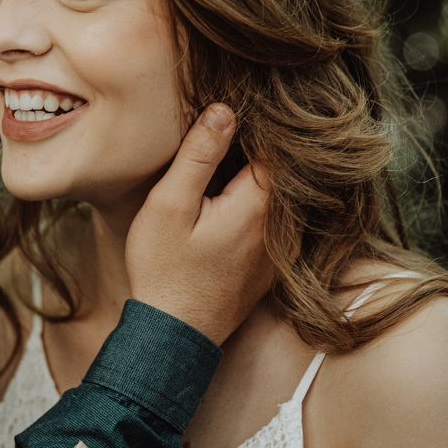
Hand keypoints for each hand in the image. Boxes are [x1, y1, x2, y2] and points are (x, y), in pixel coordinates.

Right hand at [125, 103, 270, 344]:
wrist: (173, 337)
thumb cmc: (164, 271)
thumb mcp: (170, 205)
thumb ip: (199, 155)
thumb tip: (225, 110)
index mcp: (260, 203)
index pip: (274, 144)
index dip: (252, 125)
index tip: (230, 113)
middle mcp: (283, 226)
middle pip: (280, 170)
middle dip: (256, 149)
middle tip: (224, 134)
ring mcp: (281, 250)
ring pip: (278, 197)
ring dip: (258, 179)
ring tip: (226, 165)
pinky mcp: (272, 267)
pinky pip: (274, 222)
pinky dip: (258, 207)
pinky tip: (229, 204)